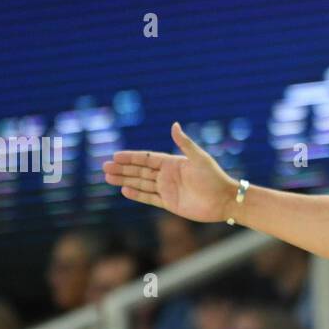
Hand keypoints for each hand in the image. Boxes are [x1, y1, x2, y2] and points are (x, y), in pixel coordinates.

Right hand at [103, 123, 236, 223]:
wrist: (225, 201)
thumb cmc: (215, 178)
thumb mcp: (200, 158)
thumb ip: (185, 143)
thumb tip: (174, 124)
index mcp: (173, 163)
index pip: (146, 159)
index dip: (131, 157)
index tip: (115, 155)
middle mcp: (168, 175)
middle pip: (140, 171)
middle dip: (122, 169)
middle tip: (104, 167)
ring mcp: (168, 190)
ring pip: (141, 184)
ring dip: (124, 180)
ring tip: (108, 177)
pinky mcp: (170, 204)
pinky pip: (149, 198)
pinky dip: (137, 195)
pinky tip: (124, 191)